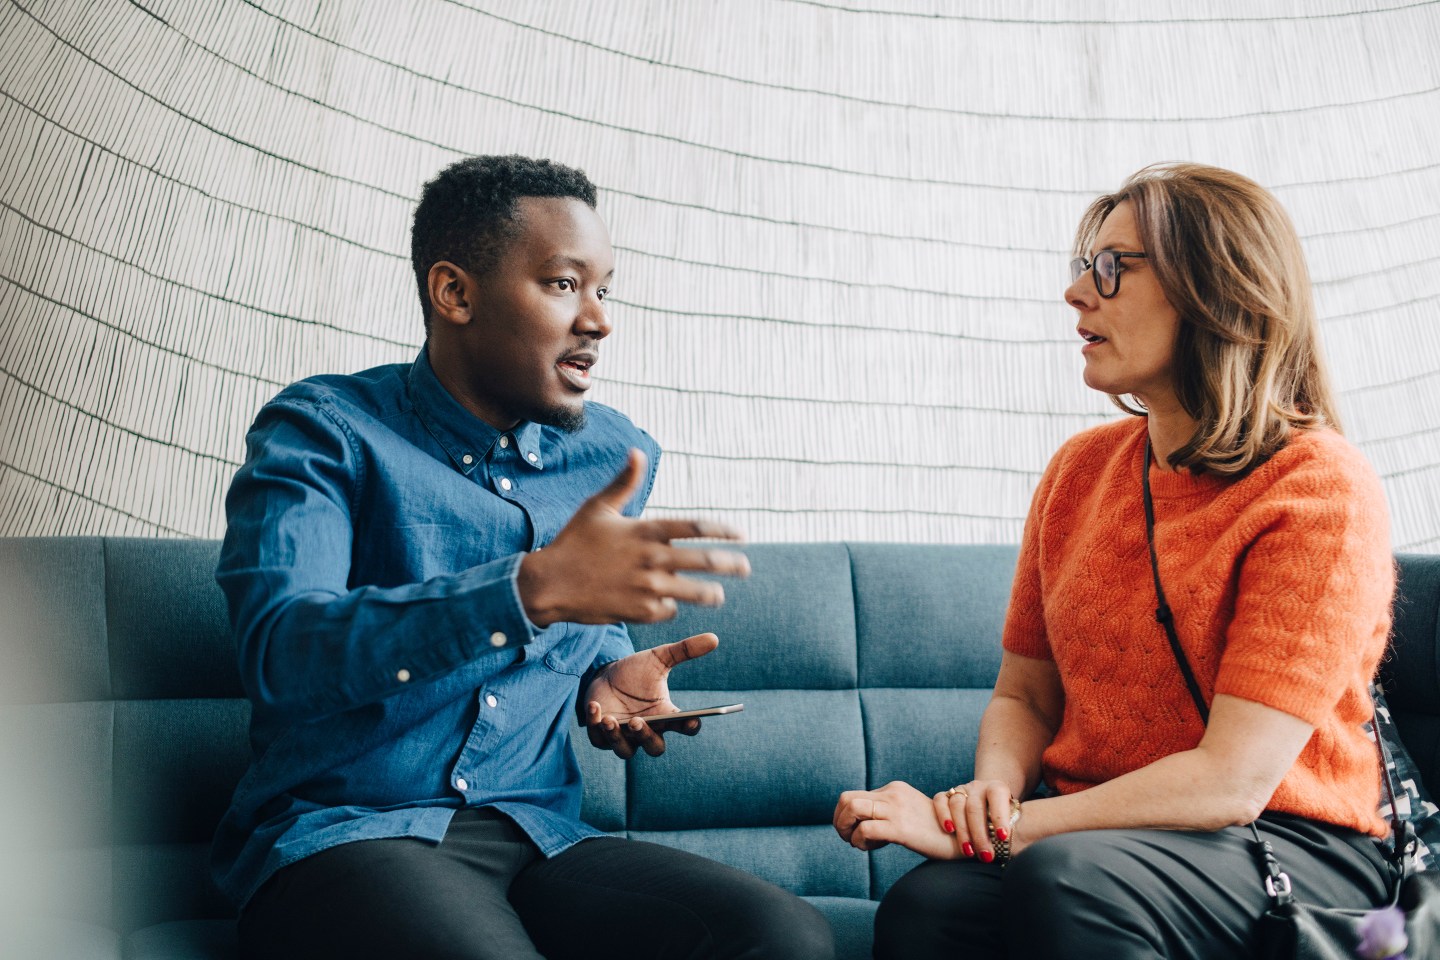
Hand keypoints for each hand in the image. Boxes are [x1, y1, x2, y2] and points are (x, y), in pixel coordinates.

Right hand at [518, 449, 749, 626]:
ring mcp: (648, 587)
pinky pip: (668, 609)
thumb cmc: (574, 541)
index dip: (724, 531)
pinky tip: (670, 603)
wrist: (550, 584)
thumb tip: (637, 451)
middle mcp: (653, 559)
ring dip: (711, 594)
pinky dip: (671, 606)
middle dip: (731, 565)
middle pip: (706, 562)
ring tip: (718, 594)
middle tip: (745, 567)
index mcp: (647, 531)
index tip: (742, 535)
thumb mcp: (598, 507)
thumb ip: (625, 482)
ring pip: (695, 592)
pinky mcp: (640, 611)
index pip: (697, 528)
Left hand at [583, 633, 716, 758]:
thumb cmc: (636, 671)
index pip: (685, 727)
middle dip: (646, 737)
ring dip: (618, 738)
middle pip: (654, 748)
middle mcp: (647, 730)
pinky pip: (599, 739)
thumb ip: (685, 650)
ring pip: (626, 751)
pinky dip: (595, 725)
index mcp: (666, 715)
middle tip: (638, 722)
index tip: (692, 721)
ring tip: (611, 720)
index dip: (690, 727)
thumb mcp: (659, 658)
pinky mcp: (601, 734)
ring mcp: (624, 735)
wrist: (605, 674)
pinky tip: (595, 707)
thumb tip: (714, 638)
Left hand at [833, 781, 963, 858]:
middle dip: (840, 821)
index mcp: (894, 789)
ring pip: (852, 809)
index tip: (855, 833)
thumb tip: (862, 826)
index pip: (853, 796)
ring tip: (857, 844)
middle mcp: (893, 794)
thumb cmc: (936, 833)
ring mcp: (896, 809)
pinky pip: (864, 830)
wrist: (964, 841)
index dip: (846, 817)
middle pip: (846, 799)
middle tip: (848, 838)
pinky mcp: (900, 827)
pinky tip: (871, 848)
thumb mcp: (908, 816)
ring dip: (845, 830)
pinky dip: (859, 841)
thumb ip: (888, 814)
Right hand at [932, 779, 1023, 862]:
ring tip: (969, 851)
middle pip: (975, 807)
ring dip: (963, 831)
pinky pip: (940, 800)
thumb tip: (1021, 847)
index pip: (997, 797)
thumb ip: (1012, 829)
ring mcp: (961, 789)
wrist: (988, 808)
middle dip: (980, 834)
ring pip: (957, 805)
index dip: (1000, 816)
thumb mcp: (1012, 819)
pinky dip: (943, 815)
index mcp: (997, 788)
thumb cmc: (1002, 820)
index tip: (1003, 838)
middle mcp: (978, 786)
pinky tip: (949, 830)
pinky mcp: (946, 795)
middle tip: (986, 856)